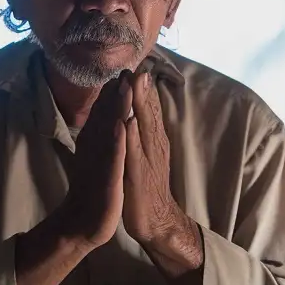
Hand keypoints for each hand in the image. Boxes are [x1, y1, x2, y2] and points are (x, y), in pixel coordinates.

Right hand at [53, 70, 128, 248]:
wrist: (85, 224)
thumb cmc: (95, 189)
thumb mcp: (100, 159)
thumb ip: (99, 138)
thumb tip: (104, 119)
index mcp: (97, 144)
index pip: (105, 115)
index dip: (113, 94)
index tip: (122, 71)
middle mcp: (96, 150)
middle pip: (106, 118)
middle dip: (116, 94)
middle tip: (123, 68)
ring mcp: (102, 163)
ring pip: (109, 131)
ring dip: (116, 108)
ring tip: (123, 86)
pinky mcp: (108, 178)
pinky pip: (113, 156)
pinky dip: (118, 140)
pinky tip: (122, 125)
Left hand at [120, 67, 194, 258]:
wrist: (156, 219)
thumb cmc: (146, 185)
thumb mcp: (145, 155)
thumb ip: (144, 133)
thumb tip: (138, 111)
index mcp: (153, 139)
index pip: (147, 109)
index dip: (141, 88)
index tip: (135, 65)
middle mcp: (153, 145)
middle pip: (147, 113)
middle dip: (141, 90)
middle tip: (138, 66)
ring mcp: (147, 159)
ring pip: (142, 127)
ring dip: (138, 105)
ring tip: (134, 84)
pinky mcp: (139, 174)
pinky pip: (133, 152)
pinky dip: (131, 136)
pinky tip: (127, 122)